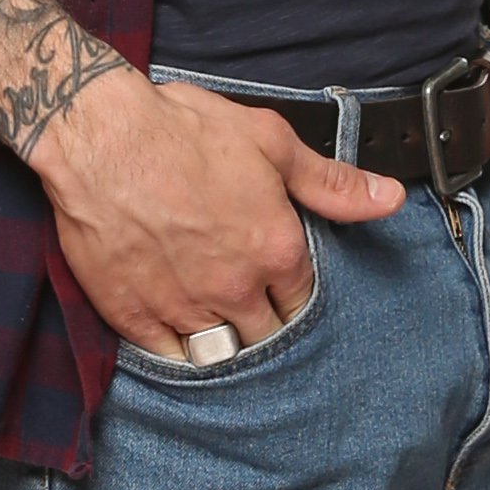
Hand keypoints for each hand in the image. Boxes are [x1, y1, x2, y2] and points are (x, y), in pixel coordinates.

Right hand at [33, 70, 403, 356]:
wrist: (101, 133)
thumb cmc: (184, 128)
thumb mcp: (269, 140)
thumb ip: (330, 180)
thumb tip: (389, 198)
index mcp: (276, 248)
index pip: (302, 300)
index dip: (289, 290)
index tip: (276, 280)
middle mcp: (236, 288)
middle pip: (266, 335)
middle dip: (262, 321)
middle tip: (245, 300)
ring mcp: (184, 307)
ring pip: (221, 354)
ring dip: (223, 343)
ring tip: (216, 323)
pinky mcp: (135, 316)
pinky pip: (169, 360)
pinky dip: (176, 352)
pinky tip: (176, 332)